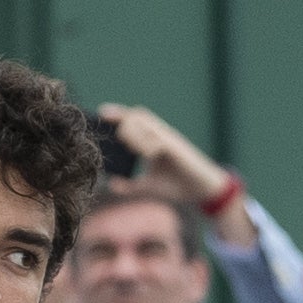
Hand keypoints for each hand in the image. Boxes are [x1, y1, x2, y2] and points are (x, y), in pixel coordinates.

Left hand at [94, 103, 230, 209]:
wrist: (201, 191)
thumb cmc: (178, 185)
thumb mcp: (150, 186)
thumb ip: (131, 185)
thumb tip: (110, 184)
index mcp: (152, 141)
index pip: (133, 120)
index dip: (118, 114)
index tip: (101, 112)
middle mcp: (159, 135)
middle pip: (137, 114)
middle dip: (124, 121)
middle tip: (122, 141)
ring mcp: (168, 139)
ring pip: (146, 121)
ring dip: (135, 131)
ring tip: (133, 147)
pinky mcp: (176, 147)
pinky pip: (158, 139)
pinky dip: (148, 144)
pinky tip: (147, 155)